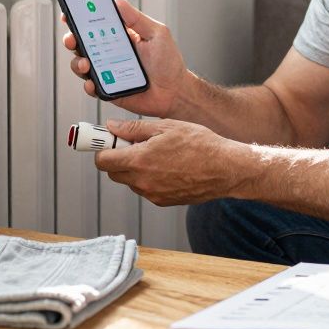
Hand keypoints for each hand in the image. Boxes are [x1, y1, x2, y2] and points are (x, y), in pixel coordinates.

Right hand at [60, 0, 188, 117]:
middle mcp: (109, 52)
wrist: (175, 92)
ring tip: (86, 62)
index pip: (94, 24)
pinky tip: (92, 82)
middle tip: (71, 38)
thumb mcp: (156, 33)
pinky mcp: (108, 89)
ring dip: (78, 62)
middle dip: (71, 39)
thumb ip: (137, 18)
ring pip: (82, 64)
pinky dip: (88, 85)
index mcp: (119, 36)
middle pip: (82, 43)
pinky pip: (92, 87)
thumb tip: (118, 1)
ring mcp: (107, 71)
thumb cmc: (169, 62)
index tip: (69, 12)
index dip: (79, 17)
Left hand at [93, 118, 247, 205]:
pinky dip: (149, 178)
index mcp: (139, 161)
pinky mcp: (163, 201)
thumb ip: (134, 128)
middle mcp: (142, 181)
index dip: (102, 149)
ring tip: (157, 154)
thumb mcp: (165, 127)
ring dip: (134, 168)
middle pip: (113, 172)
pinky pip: (146, 188)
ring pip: (130, 181)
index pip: (102, 161)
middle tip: (132, 144)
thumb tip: (112, 127)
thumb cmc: (200, 144)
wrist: (225, 168)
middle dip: (117, 157)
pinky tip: (167, 166)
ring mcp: (152, 194)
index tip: (106, 141)